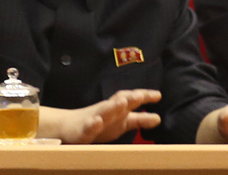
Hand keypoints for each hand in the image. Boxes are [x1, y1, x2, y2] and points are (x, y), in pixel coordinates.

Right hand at [40, 89, 161, 143]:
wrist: (68, 126)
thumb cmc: (101, 122)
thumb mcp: (122, 122)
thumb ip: (140, 119)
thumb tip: (159, 118)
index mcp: (118, 109)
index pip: (132, 99)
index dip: (144, 96)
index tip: (158, 96)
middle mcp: (107, 110)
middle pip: (118, 101)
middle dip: (129, 98)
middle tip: (140, 96)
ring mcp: (93, 118)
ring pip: (103, 111)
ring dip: (112, 106)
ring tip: (121, 103)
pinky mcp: (81, 130)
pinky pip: (87, 127)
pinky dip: (92, 124)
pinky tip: (96, 122)